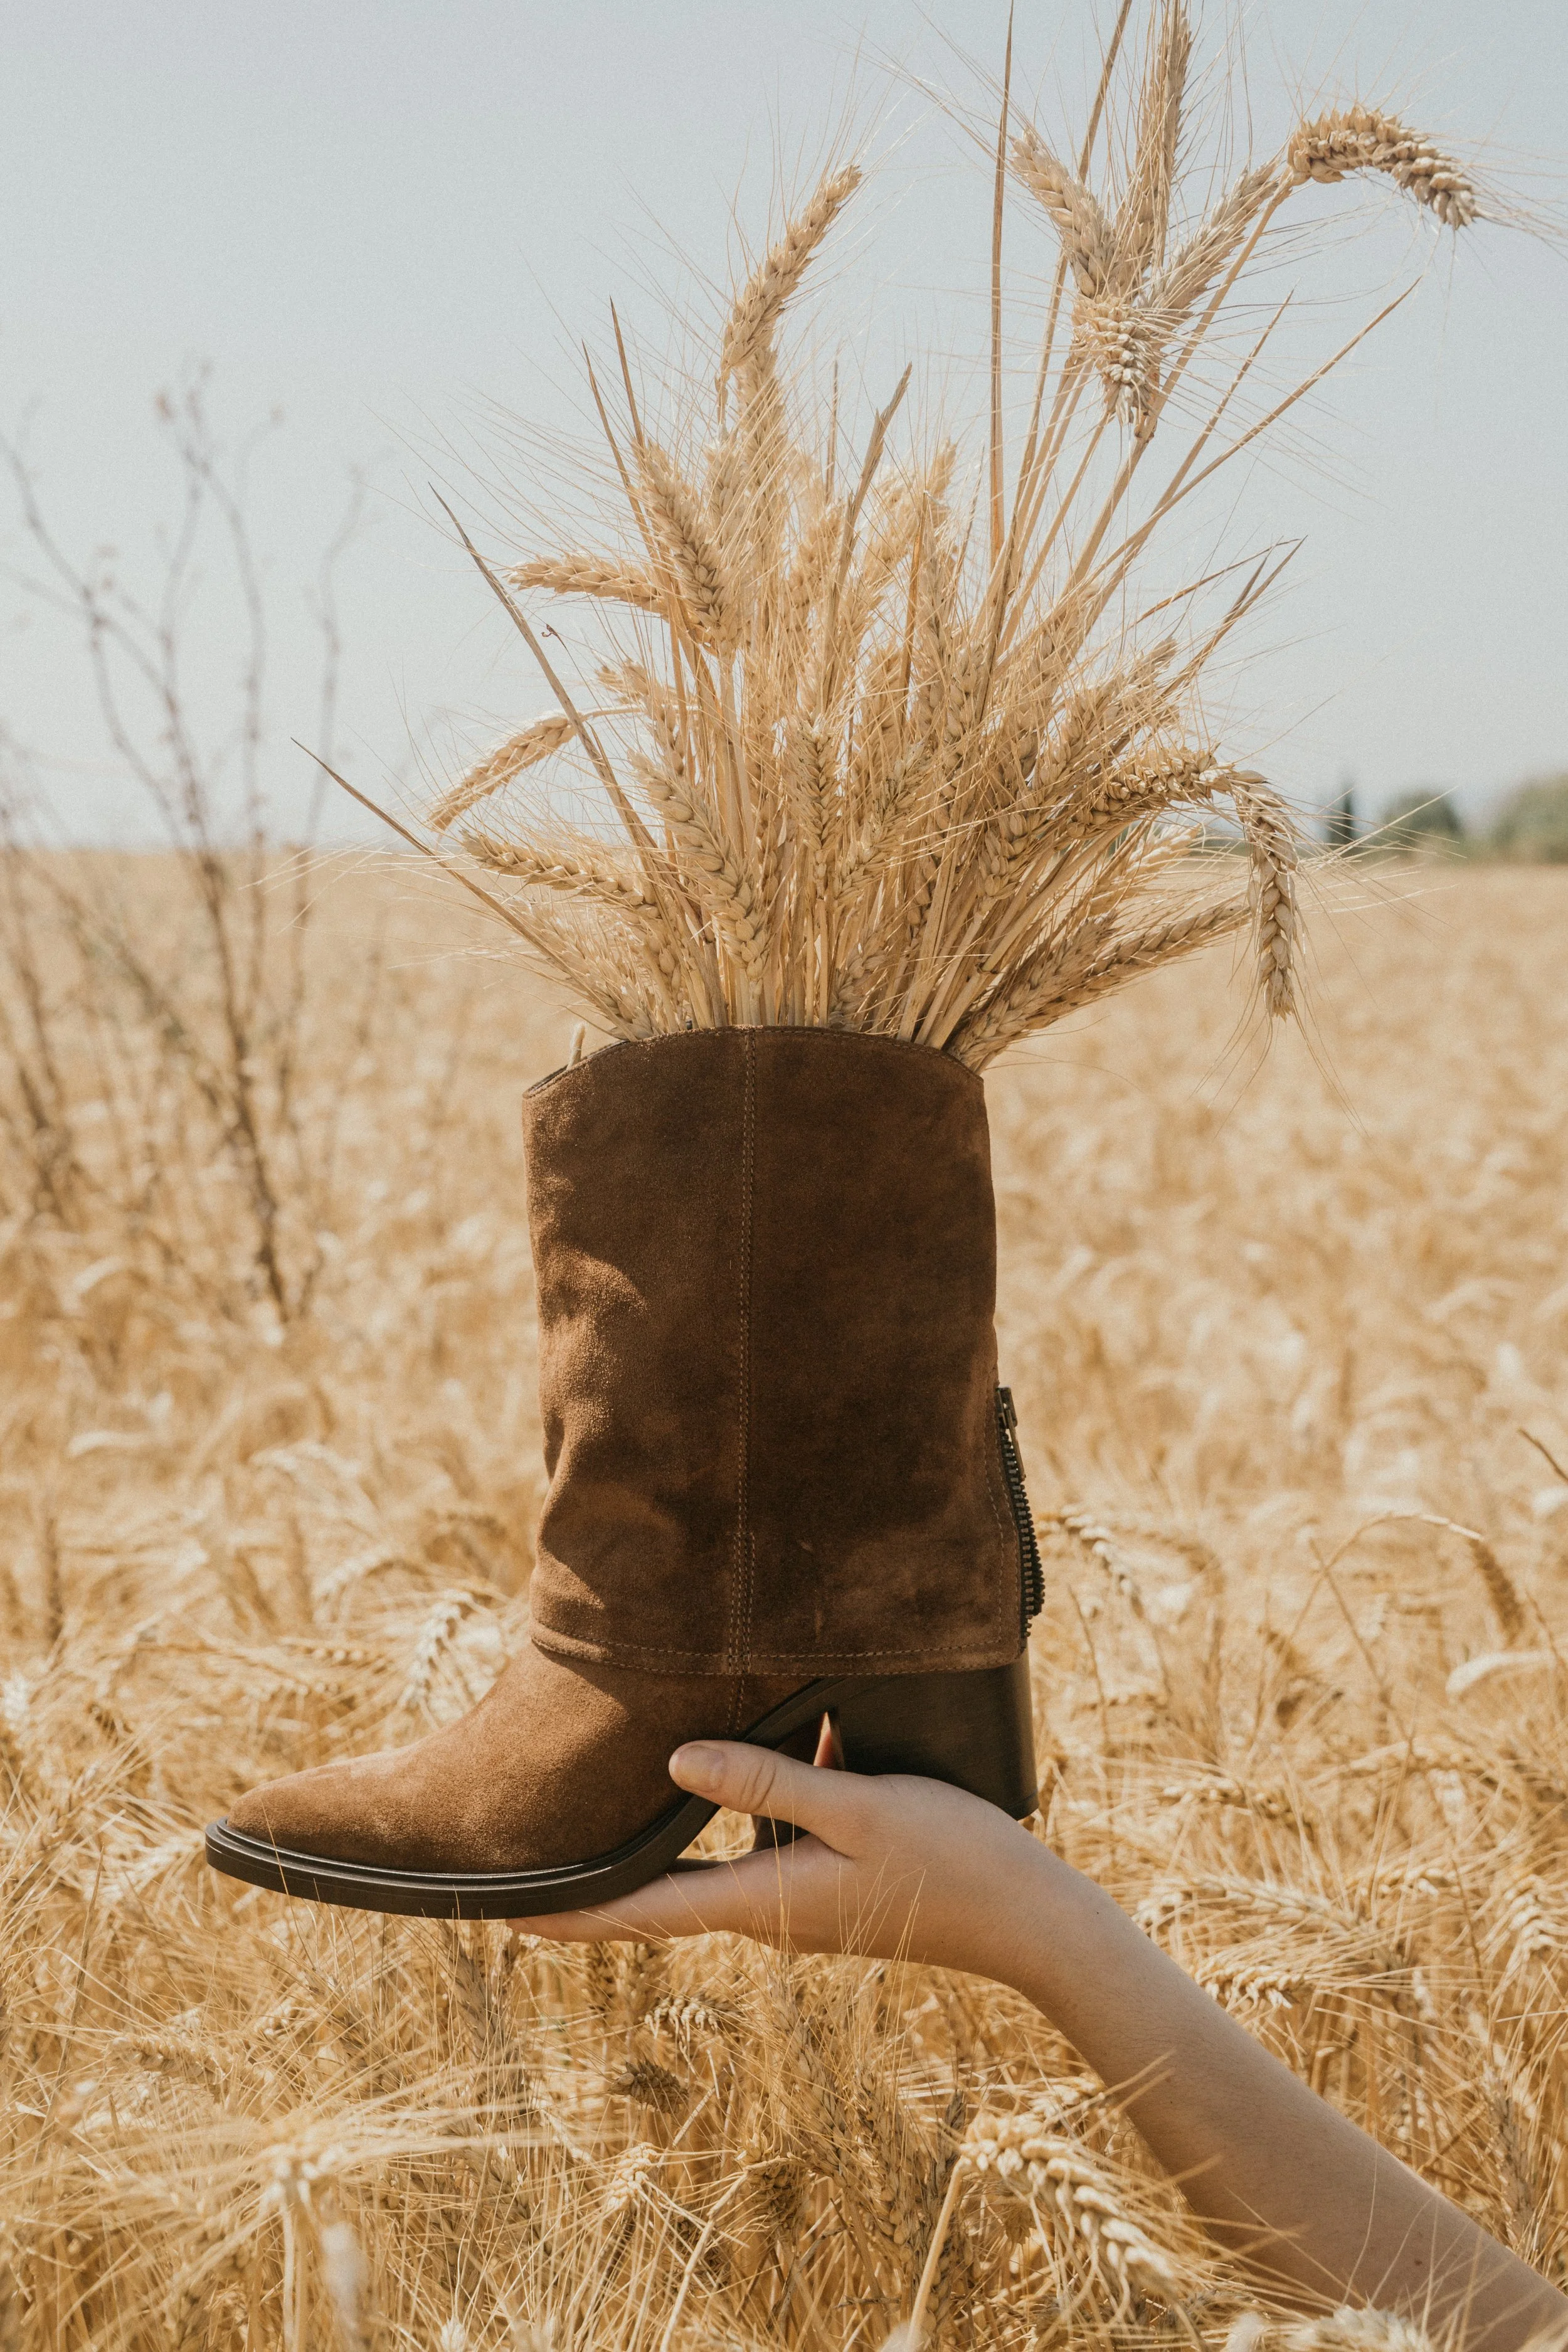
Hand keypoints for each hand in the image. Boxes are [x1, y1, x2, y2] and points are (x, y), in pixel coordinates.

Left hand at [508, 1726, 1048, 1980]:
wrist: (1028, 1919)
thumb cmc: (949, 1861)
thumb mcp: (859, 1807)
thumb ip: (768, 1783)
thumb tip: (675, 1762)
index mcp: (762, 1903)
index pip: (640, 1912)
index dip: (566, 1914)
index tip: (498, 1914)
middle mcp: (767, 1912)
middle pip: (660, 1896)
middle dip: (594, 1882)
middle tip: (524, 1865)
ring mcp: (798, 1903)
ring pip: (709, 1869)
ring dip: (660, 1846)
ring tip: (606, 1811)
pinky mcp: (829, 1886)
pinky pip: (758, 1851)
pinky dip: (730, 1821)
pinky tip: (742, 1770)